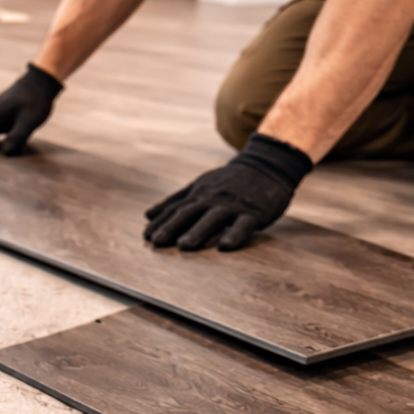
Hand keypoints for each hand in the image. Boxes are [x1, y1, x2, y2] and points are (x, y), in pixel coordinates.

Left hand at [144, 133, 312, 251]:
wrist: (267, 165)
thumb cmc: (230, 182)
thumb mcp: (200, 186)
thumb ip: (175, 201)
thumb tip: (148, 215)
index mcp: (200, 194)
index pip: (176, 209)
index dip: (161, 222)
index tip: (146, 237)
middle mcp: (214, 198)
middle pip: (190, 213)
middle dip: (173, 227)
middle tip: (157, 243)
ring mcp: (234, 205)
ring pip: (214, 218)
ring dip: (198, 232)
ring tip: (184, 246)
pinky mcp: (254, 212)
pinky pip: (244, 225)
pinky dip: (234, 235)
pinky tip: (224, 247)